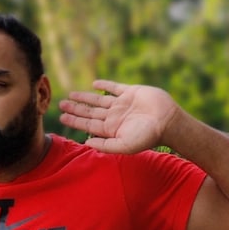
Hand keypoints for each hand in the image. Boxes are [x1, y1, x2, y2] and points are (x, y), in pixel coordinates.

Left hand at [58, 80, 180, 153]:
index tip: (61, 117)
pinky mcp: (131, 92)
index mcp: (111, 129)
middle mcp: (114, 116)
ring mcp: (122, 104)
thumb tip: (86, 143)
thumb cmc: (147, 136)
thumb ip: (105, 145)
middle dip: (75, 109)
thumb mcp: (124, 145)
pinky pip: (114, 87)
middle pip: (90, 112)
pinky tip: (94, 83)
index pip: (88, 124)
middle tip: (61, 105)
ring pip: (98, 100)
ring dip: (85, 97)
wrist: (167, 121)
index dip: (74, 121)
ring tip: (71, 95)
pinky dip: (104, 84)